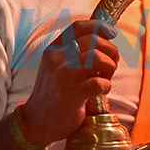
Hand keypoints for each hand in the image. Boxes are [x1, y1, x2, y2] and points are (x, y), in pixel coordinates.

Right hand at [20, 20, 119, 145]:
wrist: (36, 122)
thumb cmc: (52, 93)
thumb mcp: (56, 67)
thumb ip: (74, 53)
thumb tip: (104, 39)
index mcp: (53, 49)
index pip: (79, 27)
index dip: (100, 27)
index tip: (112, 33)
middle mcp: (56, 59)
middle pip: (93, 41)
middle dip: (110, 51)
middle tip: (111, 64)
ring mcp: (63, 76)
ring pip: (98, 58)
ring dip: (110, 67)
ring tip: (106, 77)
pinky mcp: (71, 95)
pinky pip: (99, 82)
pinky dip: (106, 86)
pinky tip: (102, 91)